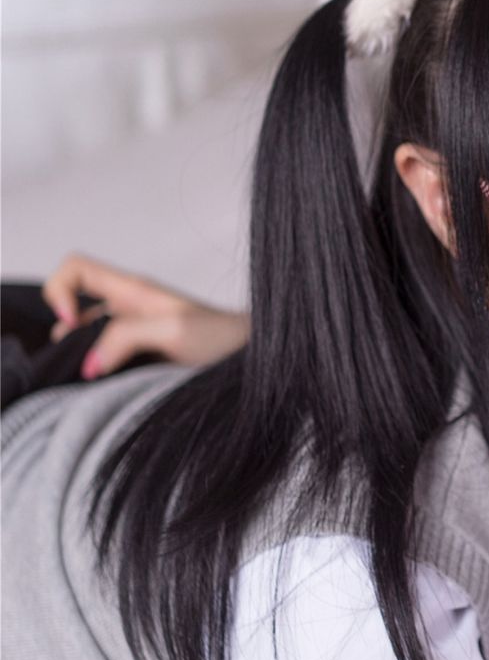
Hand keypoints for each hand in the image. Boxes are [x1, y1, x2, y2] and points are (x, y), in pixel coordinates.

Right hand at [42, 253, 250, 378]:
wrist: (257, 360)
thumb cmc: (226, 340)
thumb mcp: (175, 330)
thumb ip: (127, 337)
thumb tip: (89, 363)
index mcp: (134, 291)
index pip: (76, 268)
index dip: (59, 291)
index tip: (71, 323)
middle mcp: (129, 309)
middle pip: (73, 309)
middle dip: (65, 338)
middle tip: (86, 366)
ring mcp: (135, 334)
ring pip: (87, 340)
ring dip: (81, 360)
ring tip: (97, 384)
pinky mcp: (143, 358)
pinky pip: (105, 361)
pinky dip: (97, 374)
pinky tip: (107, 392)